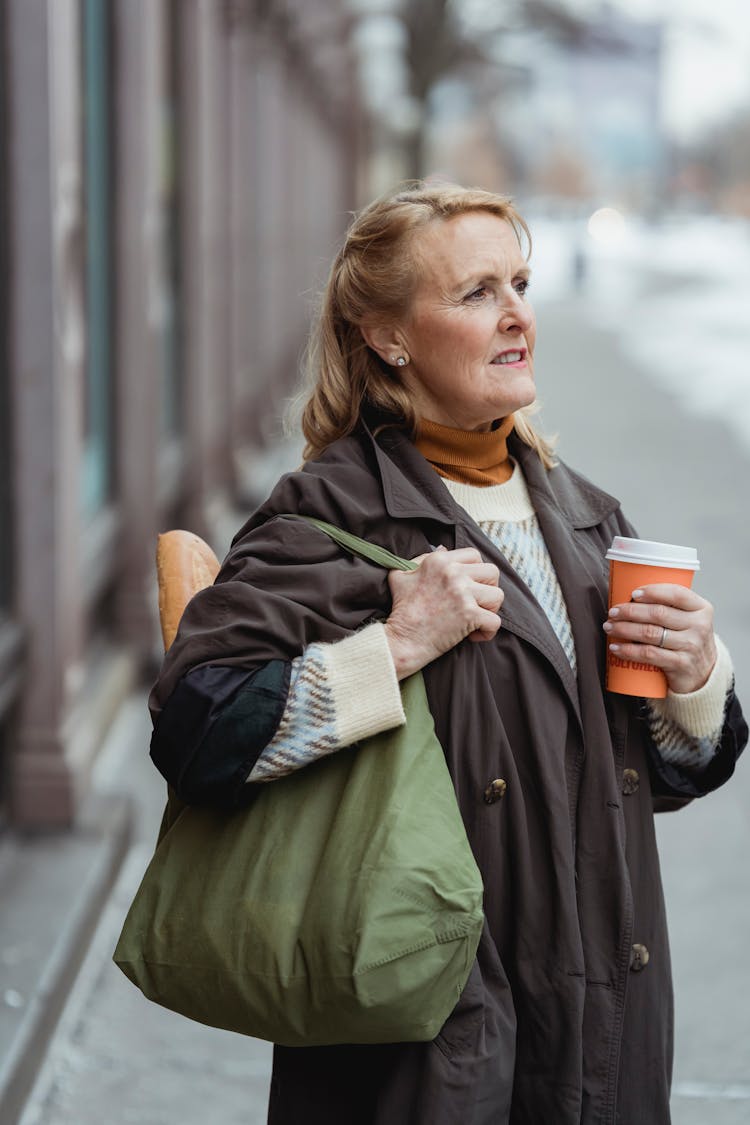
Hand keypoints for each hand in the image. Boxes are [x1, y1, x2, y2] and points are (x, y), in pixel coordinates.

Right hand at [384, 547, 503, 678]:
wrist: (401, 640)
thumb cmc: (400, 609)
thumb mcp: (401, 575)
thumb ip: (421, 559)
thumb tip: (443, 548)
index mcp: (439, 560)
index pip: (474, 555)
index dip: (475, 571)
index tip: (468, 586)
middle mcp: (453, 573)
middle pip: (492, 572)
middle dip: (488, 588)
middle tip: (476, 603)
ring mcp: (463, 594)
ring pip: (498, 596)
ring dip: (490, 609)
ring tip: (476, 618)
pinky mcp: (470, 615)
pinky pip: (495, 621)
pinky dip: (488, 631)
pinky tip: (473, 635)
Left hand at [603, 583, 716, 693]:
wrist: (704, 674)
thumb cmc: (687, 640)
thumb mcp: (689, 620)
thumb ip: (670, 607)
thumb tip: (630, 596)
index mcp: (702, 609)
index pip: (677, 593)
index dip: (653, 591)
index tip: (633, 593)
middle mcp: (699, 626)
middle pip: (658, 613)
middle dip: (630, 611)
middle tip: (613, 612)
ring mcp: (691, 646)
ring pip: (650, 633)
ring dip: (624, 629)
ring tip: (609, 627)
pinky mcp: (680, 664)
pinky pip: (649, 654)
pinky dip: (628, 650)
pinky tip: (615, 647)